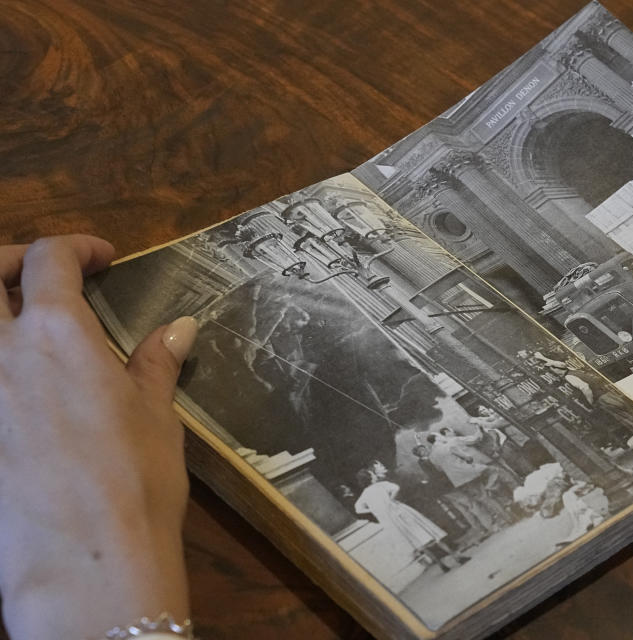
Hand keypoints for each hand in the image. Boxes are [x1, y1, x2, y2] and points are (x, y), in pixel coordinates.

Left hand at [0, 236, 195, 638]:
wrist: (84, 563)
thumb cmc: (135, 484)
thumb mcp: (157, 417)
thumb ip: (156, 364)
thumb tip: (179, 326)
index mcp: (59, 336)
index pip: (50, 261)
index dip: (77, 248)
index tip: (102, 258)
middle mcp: (2, 354)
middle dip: (9, 260)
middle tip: (39, 273)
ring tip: (20, 326)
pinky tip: (18, 389)